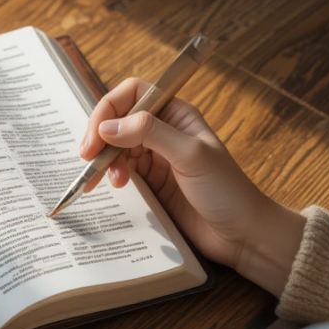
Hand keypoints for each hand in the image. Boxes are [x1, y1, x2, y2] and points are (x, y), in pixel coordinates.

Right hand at [80, 77, 304, 296]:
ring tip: (106, 180)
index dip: (109, 109)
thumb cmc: (226, 190)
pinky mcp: (150, 181)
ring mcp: (155, 156)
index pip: (133, 94)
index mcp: (177, 114)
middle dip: (99, 136)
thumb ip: (149, 133)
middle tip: (87, 158)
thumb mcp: (190, 155)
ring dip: (104, 160)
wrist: (240, 234)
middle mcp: (164, 130)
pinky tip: (115, 186)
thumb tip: (107, 127)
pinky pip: (120, 170)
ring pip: (114, 146)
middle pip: (117, 119)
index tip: (97, 135)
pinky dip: (110, 175)